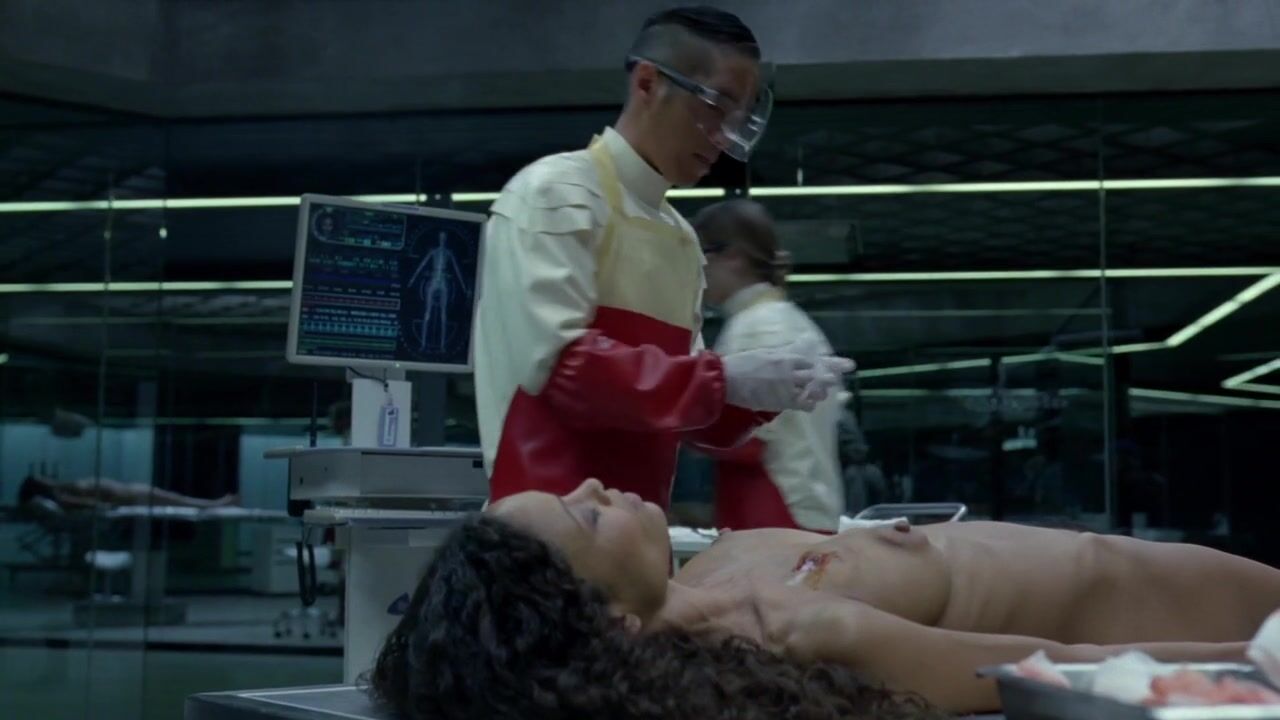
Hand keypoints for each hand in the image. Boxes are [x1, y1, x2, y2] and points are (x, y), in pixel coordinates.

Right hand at [721, 342, 855, 411]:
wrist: (727, 379)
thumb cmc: (741, 364)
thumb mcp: (765, 352)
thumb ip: (784, 351)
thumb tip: (801, 345)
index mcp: (786, 356)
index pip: (815, 358)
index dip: (832, 362)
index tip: (847, 365)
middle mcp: (791, 369)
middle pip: (819, 372)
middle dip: (832, 375)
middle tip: (845, 374)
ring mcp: (788, 385)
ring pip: (814, 388)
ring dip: (821, 390)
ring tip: (824, 392)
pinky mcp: (782, 400)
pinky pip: (804, 403)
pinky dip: (809, 404)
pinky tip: (810, 405)